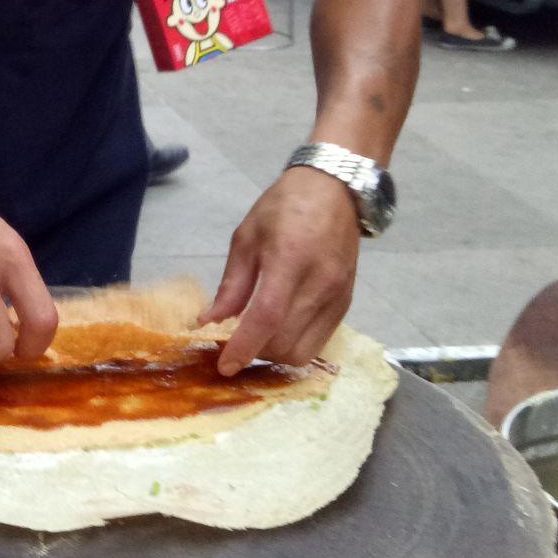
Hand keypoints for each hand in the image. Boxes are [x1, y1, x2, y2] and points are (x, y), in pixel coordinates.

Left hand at [202, 166, 361, 374]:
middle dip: (255, 352)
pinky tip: (279, 331)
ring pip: (304, 351)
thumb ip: (231, 285)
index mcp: (289, 260)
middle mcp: (319, 284)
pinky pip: (319, 342)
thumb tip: (210, 322)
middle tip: (234, 342)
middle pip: (285, 342)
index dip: (243, 346)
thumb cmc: (284, 208)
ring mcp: (338, 298)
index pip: (267, 317)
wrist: (334, 191)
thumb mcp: (246, 238)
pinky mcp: (347, 305)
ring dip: (275, 354)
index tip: (224, 366)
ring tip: (257, 337)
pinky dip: (295, 345)